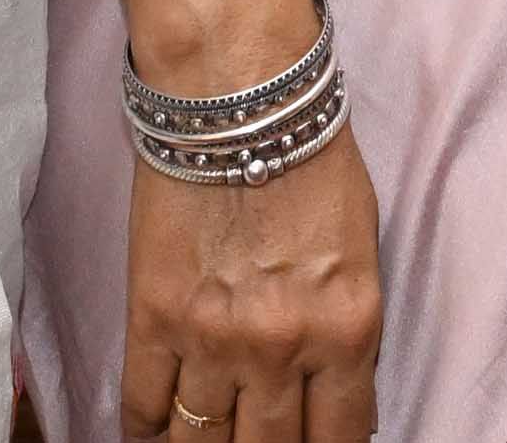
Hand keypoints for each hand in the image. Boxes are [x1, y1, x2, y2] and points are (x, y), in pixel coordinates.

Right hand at [124, 130, 380, 442]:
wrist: (238, 97)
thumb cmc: (310, 157)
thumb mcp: (362, 251)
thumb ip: (346, 329)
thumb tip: (332, 388)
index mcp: (346, 331)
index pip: (340, 438)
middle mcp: (280, 350)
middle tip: (259, 440)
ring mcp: (211, 341)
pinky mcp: (154, 319)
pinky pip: (144, 406)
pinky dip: (148, 432)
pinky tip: (156, 436)